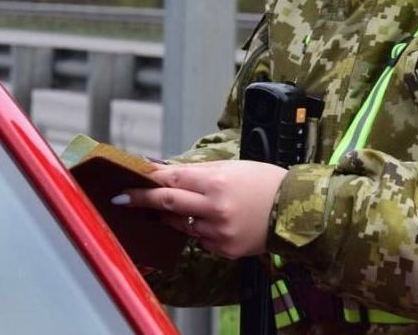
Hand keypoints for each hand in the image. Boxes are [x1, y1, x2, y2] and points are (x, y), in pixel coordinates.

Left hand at [116, 160, 287, 258]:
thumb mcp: (232, 168)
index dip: (147, 181)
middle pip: (168, 203)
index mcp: (217, 182)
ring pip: (182, 225)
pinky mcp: (225, 249)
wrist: (295, 209)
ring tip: (184, 208)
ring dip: (175, 216)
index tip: (128, 182)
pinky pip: (201, 239)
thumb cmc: (265, 182)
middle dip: (142, 200)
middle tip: (122, 199)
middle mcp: (215, 208)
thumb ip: (198, 171)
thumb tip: (166, 171)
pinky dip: (201, 230)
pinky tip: (217, 222)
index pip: (172, 180)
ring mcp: (219, 232)